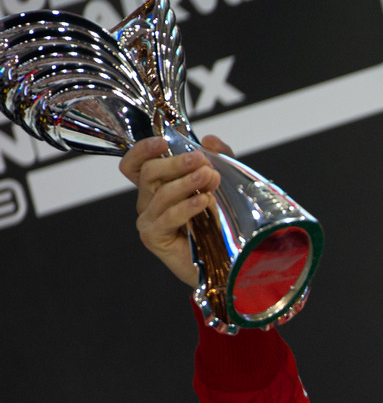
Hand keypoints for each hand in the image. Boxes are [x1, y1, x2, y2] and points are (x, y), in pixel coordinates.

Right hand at [120, 134, 233, 288]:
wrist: (226, 262)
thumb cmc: (220, 223)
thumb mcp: (223, 184)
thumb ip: (219, 159)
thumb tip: (210, 140)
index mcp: (157, 186)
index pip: (136, 164)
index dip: (143, 150)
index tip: (164, 142)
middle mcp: (148, 201)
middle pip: (149, 173)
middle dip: (177, 163)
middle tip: (203, 162)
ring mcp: (148, 220)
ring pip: (160, 193)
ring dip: (188, 182)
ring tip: (211, 178)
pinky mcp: (154, 237)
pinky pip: (168, 217)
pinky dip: (187, 207)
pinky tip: (205, 201)